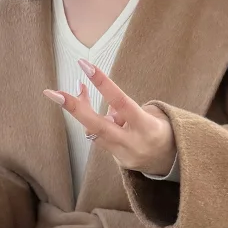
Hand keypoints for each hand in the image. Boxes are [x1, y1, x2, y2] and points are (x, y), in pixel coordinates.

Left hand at [44, 60, 175, 175]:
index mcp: (145, 126)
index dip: (102, 83)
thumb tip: (101, 109)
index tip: (85, 65)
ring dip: (84, 110)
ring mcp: (123, 155)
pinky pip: (101, 138)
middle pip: (96, 126)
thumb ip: (124, 111)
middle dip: (74, 108)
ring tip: (81, 88)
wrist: (175, 162)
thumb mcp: (152, 114)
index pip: (120, 101)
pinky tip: (106, 114)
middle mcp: (132, 142)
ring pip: (94, 132)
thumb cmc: (162, 127)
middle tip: (52, 93)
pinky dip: (98, 124)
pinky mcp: (118, 161)